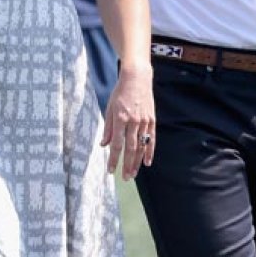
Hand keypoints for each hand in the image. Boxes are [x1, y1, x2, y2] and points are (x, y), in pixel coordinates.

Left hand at [101, 65, 154, 179]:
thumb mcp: (110, 108)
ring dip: (137, 162)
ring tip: (133, 174)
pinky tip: (147, 162)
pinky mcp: (151, 119)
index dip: (113, 159)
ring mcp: (144, 121)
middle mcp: (133, 121)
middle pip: (130, 149)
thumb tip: (103, 144)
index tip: (111, 170)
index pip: (116, 144)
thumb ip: (108, 127)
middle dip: (127, 165)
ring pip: (141, 146)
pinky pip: (152, 139)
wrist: (137, 77)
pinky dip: (150, 152)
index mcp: (120, 118)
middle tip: (125, 178)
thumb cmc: (120, 92)